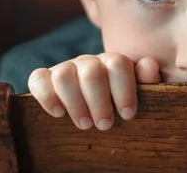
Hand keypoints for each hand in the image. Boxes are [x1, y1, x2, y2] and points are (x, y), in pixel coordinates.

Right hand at [28, 54, 160, 129]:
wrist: (96, 107)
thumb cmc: (119, 103)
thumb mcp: (139, 93)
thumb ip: (147, 80)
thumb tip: (148, 65)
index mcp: (113, 63)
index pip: (118, 64)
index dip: (124, 89)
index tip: (128, 114)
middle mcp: (88, 62)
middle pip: (91, 71)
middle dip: (99, 101)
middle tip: (105, 125)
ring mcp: (66, 68)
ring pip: (64, 74)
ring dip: (74, 102)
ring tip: (84, 124)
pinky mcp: (45, 79)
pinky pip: (38, 78)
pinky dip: (46, 96)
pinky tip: (58, 113)